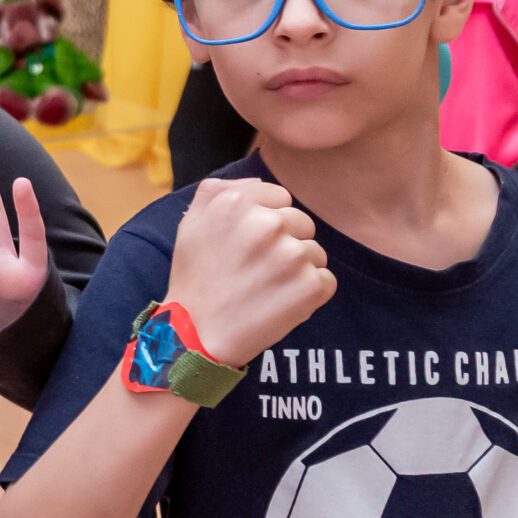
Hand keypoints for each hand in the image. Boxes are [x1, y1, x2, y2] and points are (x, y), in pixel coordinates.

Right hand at [167, 178, 332, 363]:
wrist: (197, 334)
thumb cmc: (195, 277)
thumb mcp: (192, 222)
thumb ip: (219, 190)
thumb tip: (260, 183)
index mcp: (237, 203)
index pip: (280, 198)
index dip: (267, 221)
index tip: (250, 245)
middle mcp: (267, 224)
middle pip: (301, 222)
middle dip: (285, 244)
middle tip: (258, 270)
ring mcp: (292, 255)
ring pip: (315, 251)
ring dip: (299, 269)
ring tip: (267, 288)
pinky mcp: (310, 286)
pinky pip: (325, 280)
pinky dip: (310, 294)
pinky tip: (281, 303)